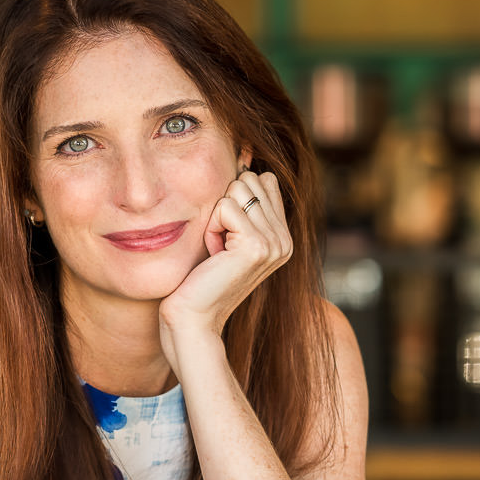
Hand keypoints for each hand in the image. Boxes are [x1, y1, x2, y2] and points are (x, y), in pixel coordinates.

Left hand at [159, 170, 292, 369]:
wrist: (194, 319)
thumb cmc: (201, 278)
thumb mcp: (227, 237)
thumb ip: (244, 206)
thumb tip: (244, 161)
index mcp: (284, 237)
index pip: (265, 180)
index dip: (234, 198)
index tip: (226, 235)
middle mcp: (286, 241)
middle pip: (251, 180)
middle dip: (224, 206)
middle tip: (219, 243)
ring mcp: (276, 244)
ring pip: (239, 190)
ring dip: (216, 217)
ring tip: (216, 249)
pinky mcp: (257, 246)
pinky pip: (226, 207)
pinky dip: (211, 227)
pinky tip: (213, 254)